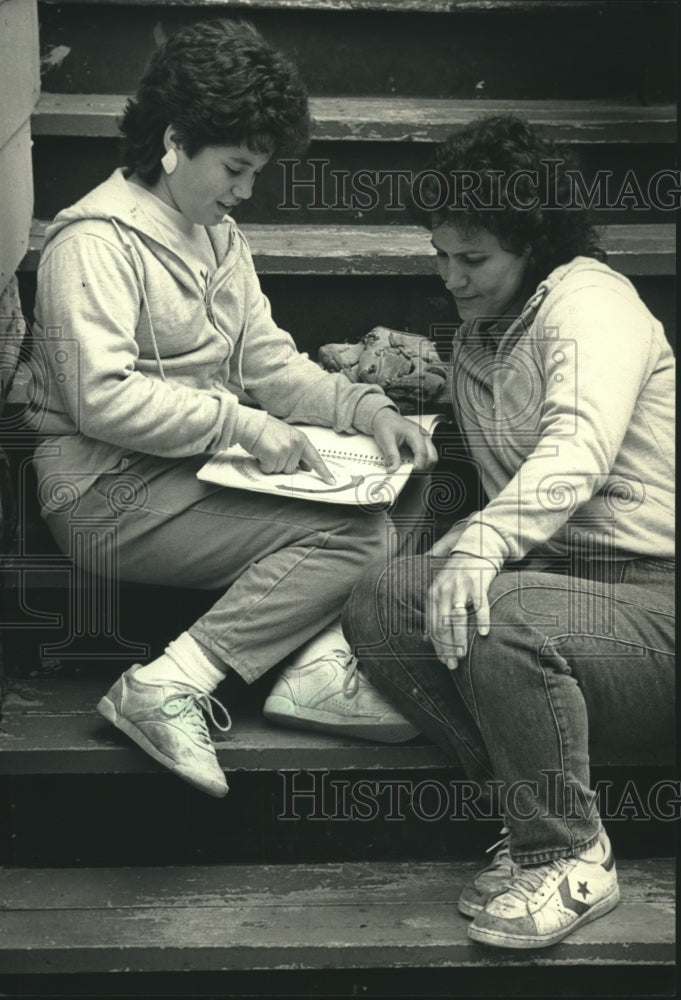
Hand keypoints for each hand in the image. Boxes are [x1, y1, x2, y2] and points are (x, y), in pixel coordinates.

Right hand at [251, 416, 335, 483]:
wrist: (250, 424)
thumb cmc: (266, 430)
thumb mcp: (287, 437)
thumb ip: (298, 451)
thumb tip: (306, 467)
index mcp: (301, 439)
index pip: (315, 458)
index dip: (323, 471)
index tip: (331, 481)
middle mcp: (295, 444)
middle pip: (292, 470)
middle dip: (281, 465)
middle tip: (273, 452)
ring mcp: (285, 449)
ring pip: (280, 471)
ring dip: (271, 464)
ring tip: (266, 451)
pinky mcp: (273, 454)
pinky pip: (270, 469)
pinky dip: (263, 465)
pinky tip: (261, 453)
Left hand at [371, 408, 437, 472]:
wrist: (384, 417)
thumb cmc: (386, 425)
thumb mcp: (386, 441)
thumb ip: (391, 456)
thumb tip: (393, 469)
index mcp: (416, 433)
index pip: (422, 453)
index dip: (418, 465)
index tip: (411, 473)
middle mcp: (423, 436)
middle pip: (432, 457)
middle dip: (424, 468)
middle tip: (411, 474)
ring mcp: (425, 439)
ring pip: (432, 457)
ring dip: (424, 466)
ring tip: (411, 471)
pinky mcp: (422, 443)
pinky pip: (428, 455)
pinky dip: (422, 463)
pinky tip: (412, 465)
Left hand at [427, 552, 496, 669]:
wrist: (474, 551)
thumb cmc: (458, 577)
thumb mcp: (441, 592)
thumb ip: (434, 614)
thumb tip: (425, 639)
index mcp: (433, 595)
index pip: (432, 626)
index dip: (437, 646)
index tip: (444, 662)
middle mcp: (444, 591)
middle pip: (442, 624)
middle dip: (446, 647)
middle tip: (453, 664)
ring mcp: (460, 587)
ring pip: (457, 617)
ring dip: (459, 638)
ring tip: (463, 654)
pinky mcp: (477, 583)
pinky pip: (479, 604)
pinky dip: (481, 619)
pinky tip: (483, 633)